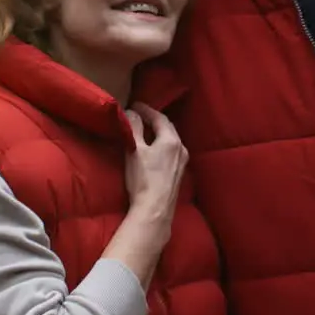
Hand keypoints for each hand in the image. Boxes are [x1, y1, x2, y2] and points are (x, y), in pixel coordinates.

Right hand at [123, 103, 188, 228]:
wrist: (155, 209)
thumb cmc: (143, 179)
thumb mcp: (135, 150)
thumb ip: (134, 129)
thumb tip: (132, 113)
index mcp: (171, 140)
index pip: (159, 117)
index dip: (146, 110)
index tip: (135, 105)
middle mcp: (181, 148)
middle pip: (167, 128)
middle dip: (154, 120)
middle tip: (140, 115)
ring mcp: (183, 162)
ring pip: (171, 140)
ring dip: (159, 133)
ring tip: (146, 130)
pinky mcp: (180, 173)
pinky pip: (172, 151)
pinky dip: (162, 145)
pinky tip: (154, 149)